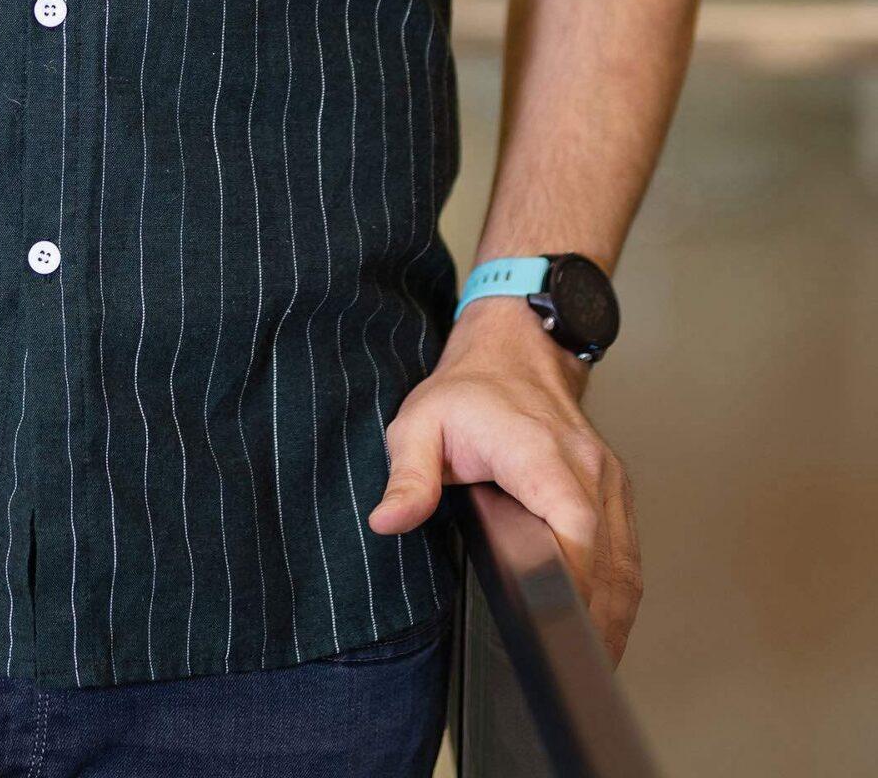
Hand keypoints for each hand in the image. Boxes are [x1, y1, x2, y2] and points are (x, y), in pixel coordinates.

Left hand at [365, 295, 642, 664]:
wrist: (513, 350)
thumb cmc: (468, 390)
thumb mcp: (418, 423)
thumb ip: (407, 476)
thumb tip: (388, 520)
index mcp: (539, 450)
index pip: (575, 525)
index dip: (571, 579)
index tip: (552, 621)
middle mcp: (585, 465)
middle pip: (608, 559)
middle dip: (591, 619)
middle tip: (565, 667)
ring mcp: (607, 477)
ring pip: (626, 563)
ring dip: (613, 617)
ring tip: (585, 663)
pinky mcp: (615, 489)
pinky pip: (628, 550)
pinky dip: (621, 593)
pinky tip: (605, 626)